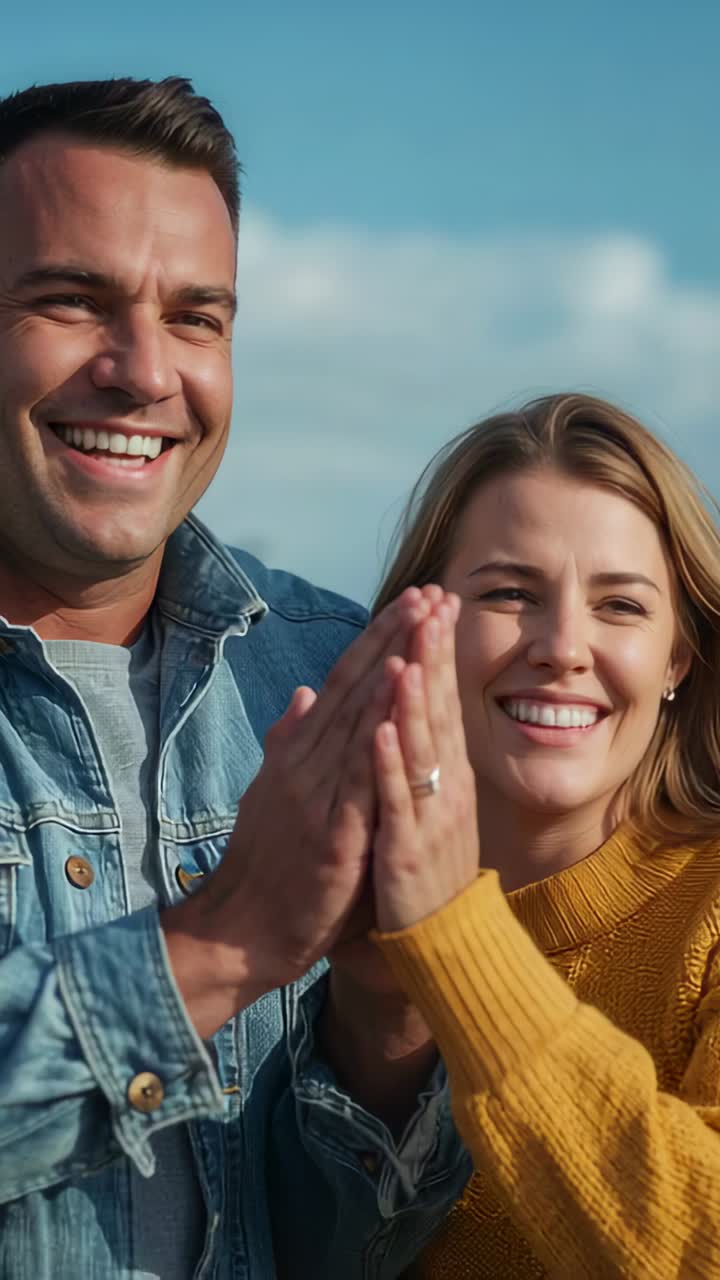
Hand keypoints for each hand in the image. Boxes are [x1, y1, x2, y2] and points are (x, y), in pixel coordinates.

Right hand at [162, 589, 431, 1037]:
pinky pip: (359, 775)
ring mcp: (316, 796)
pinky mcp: (331, 834)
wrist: (240, 932)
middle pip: (356, 691)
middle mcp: (306, 764)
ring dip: (392, 668)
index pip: (344, 686)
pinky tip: (398, 697)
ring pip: (359, 720)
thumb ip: (290, 743)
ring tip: (421, 625)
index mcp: (300, 756)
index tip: (410, 604)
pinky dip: (379, 732)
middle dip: (394, 639)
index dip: (377, 642)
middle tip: (428, 593)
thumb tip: (304, 694)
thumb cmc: (266, 866)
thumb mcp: (275, 795)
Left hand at [372, 597, 479, 933]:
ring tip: (410, 649)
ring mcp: (427, 818)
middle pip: (434, 710)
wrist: (436, 944)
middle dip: (432, 653)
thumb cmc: (419, 872)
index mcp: (440, 773)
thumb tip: (392, 710)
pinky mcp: (405, 851)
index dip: (433, 648)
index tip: (433, 599)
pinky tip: (382, 730)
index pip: (436, 699)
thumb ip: (403, 758)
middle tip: (434, 600)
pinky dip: (390, 765)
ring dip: (414, 698)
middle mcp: (442, 787)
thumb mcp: (413, 806)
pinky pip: (396, 802)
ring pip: (420, 748)